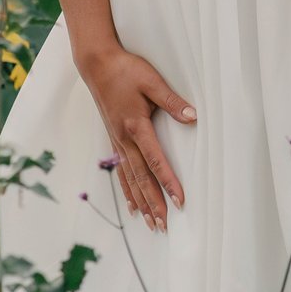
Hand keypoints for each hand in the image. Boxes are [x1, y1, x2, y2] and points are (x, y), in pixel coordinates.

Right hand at [81, 44, 196, 229]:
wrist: (97, 65)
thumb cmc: (125, 70)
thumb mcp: (151, 80)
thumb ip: (172, 100)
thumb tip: (193, 116)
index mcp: (135, 126)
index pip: (155, 161)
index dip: (168, 182)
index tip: (179, 200)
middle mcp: (124, 139)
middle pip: (141, 178)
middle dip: (154, 203)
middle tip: (165, 226)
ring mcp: (117, 141)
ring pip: (130, 179)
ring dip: (141, 203)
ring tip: (151, 224)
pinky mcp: (113, 139)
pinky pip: (121, 172)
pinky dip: (127, 191)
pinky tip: (132, 207)